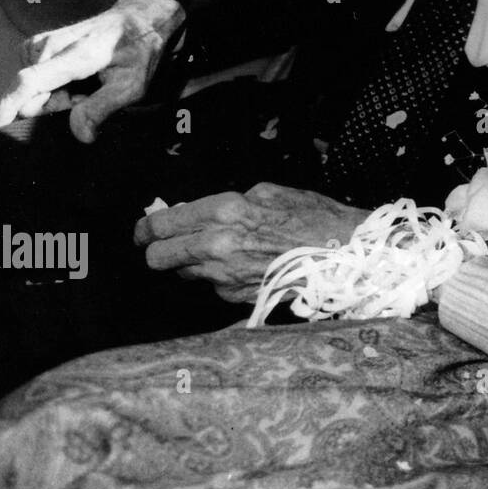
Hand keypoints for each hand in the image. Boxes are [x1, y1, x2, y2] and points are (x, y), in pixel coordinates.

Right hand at [6, 0, 184, 140]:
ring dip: (56, 97)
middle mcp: (50, 46)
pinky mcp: (35, 46)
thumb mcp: (132, 84)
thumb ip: (102, 108)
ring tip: (87, 86)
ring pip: (33, 89)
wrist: (136, 20)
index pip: (29, 82)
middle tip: (89, 97)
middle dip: (55, 107)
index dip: (8, 107)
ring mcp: (39, 44)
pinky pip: (34, 80)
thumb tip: (80, 134)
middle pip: (31, 94)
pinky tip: (75, 80)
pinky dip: (53, 86)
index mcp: (76, 54)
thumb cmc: (137, 50)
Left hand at [136, 183, 366, 303]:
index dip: (146, 228)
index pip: (160, 224)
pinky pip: (211, 286)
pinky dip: (217, 277)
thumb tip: (198, 211)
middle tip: (165, 244)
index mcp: (223, 212)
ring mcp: (224, 276)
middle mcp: (216, 246)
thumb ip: (229, 202)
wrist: (344, 256)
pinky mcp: (236, 296)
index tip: (144, 230)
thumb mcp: (269, 192)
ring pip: (181, 274)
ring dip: (188, 264)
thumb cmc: (314, 219)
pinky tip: (241, 265)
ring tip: (212, 253)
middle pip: (158, 257)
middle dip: (158, 250)